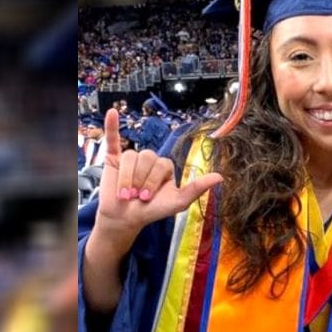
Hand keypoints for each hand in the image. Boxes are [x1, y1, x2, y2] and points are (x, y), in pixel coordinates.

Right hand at [92, 108, 221, 248]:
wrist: (125, 219)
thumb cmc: (152, 211)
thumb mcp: (177, 202)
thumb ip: (197, 188)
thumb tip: (220, 177)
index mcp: (164, 167)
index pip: (162, 163)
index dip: (153, 181)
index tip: (147, 199)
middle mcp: (149, 161)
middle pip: (147, 157)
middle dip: (141, 180)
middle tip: (135, 196)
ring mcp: (131, 159)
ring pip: (131, 156)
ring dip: (127, 177)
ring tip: (124, 193)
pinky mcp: (113, 159)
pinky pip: (113, 138)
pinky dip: (112, 125)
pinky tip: (111, 113)